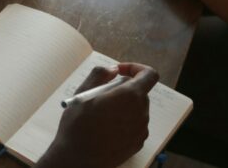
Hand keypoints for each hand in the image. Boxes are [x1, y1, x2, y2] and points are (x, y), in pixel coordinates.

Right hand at [36, 63, 158, 167]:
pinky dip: (124, 121)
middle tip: (100, 96)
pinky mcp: (138, 143)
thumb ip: (100, 75)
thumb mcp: (82, 93)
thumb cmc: (78, 126)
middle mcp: (141, 112)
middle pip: (140, 92)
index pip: (149, 75)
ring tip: (100, 115)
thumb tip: (113, 69)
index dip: (136, 68)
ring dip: (122, 106)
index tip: (119, 72)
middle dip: (123, 89)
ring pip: (136, 109)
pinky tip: (105, 128)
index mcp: (130, 96)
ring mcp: (141, 130)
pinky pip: (135, 124)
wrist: (79, 160)